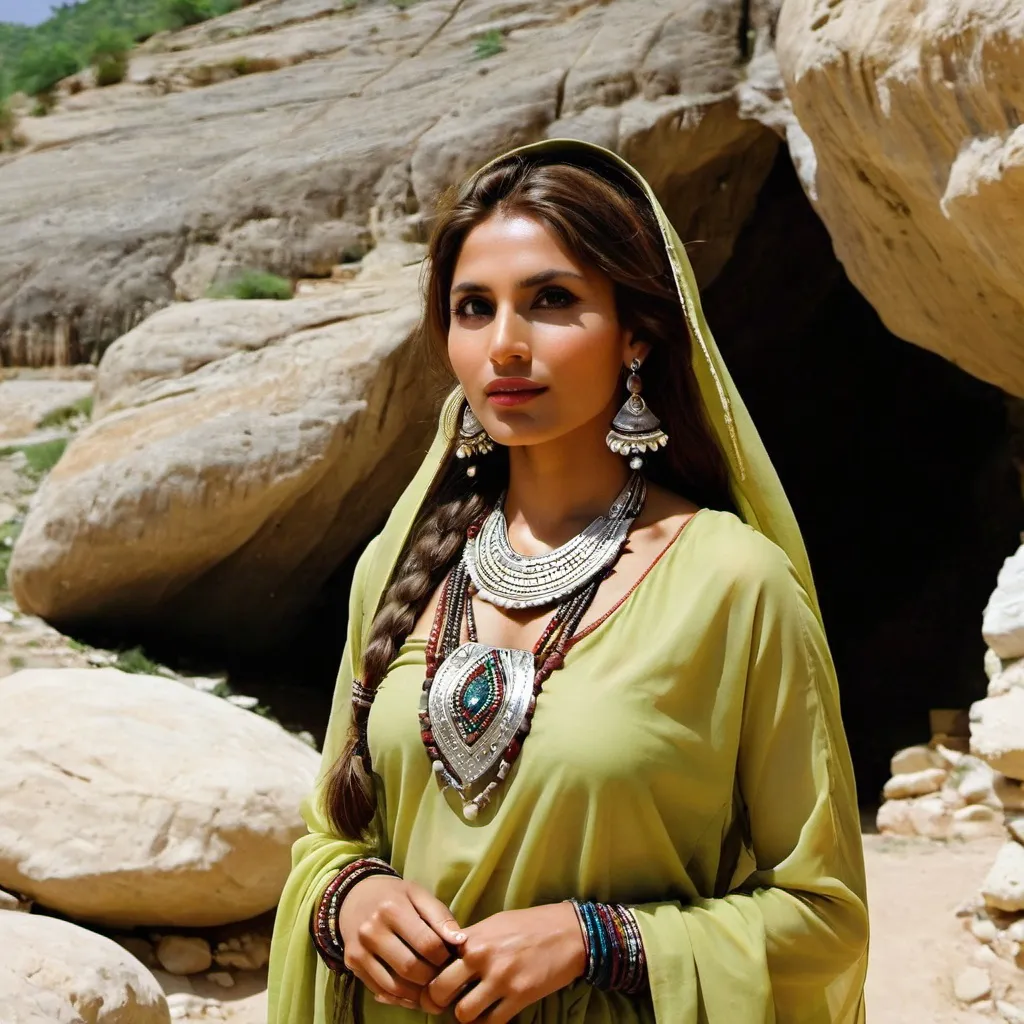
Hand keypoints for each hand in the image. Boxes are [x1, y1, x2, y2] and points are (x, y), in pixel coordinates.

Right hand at [338, 874, 465, 1012]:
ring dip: (418, 992)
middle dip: (432, 977)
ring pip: (395, 985)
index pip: (427, 943)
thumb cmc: (395, 896)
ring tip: (431, 987)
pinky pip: (380, 990)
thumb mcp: (418, 895)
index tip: (451, 957)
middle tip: (443, 975)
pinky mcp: (352, 964)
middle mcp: (372, 930)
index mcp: (392, 908)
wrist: (356, 896)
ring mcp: (360, 949)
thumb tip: (460, 941)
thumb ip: (440, 916)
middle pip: (411, 967)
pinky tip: (413, 993)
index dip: (445, 956)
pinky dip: (401, 998)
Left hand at [421, 902, 586, 1022]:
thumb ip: (470, 941)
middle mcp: (482, 957)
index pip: (435, 961)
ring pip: (463, 1013)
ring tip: (470, 1009)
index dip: (430, 976)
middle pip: (440, 990)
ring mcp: (500, 978)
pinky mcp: (519, 996)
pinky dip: (486, 1023)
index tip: (433, 983)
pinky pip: (491, 1023)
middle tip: (444, 1004)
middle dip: (437, 1001)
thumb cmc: (529, 925)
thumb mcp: (494, 924)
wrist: (569, 933)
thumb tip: (448, 957)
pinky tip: (490, 1014)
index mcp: (473, 937)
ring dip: (464, 1015)